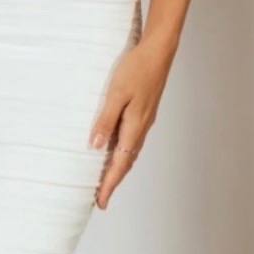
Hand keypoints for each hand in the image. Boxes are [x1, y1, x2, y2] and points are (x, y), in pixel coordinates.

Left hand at [89, 39, 171, 209]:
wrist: (159, 51)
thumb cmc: (136, 69)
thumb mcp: (116, 94)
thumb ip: (105, 120)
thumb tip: (94, 146)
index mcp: (135, 126)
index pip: (120, 164)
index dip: (109, 184)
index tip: (100, 202)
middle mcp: (141, 127)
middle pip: (126, 162)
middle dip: (113, 181)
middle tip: (100, 197)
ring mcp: (144, 120)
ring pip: (129, 151)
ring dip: (118, 167)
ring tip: (105, 179)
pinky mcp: (144, 111)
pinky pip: (131, 139)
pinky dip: (122, 152)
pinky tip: (114, 149)